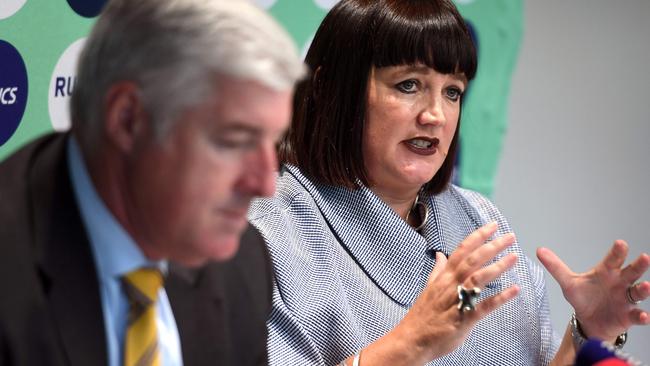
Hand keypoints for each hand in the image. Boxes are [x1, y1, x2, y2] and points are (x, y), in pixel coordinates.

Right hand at [394, 222, 519, 361]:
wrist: (412, 340)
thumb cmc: (422, 316)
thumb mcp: (428, 289)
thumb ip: (437, 271)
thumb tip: (440, 255)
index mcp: (443, 277)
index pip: (461, 251)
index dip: (477, 237)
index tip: (492, 226)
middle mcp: (449, 285)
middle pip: (472, 261)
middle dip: (491, 247)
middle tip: (510, 237)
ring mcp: (456, 301)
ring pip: (477, 279)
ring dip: (496, 267)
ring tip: (514, 257)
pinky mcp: (462, 319)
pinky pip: (482, 306)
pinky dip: (499, 298)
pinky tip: (514, 290)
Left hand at [537, 240, 649, 340]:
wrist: (588, 321)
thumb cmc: (583, 297)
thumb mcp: (568, 282)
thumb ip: (555, 267)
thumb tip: (539, 250)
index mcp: (606, 272)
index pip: (613, 259)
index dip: (617, 252)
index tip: (620, 244)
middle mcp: (620, 283)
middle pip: (632, 271)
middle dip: (639, 265)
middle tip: (644, 257)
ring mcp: (626, 299)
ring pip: (638, 291)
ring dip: (644, 289)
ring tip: (646, 286)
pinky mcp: (628, 315)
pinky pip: (637, 315)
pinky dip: (642, 315)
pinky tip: (644, 315)